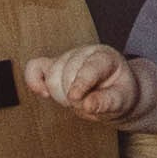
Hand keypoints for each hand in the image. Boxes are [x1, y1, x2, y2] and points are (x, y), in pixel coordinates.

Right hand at [23, 43, 140, 122]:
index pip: (89, 67)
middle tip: (87, 105)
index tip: (75, 98)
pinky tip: (44, 94)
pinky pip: (34, 67)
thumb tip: (87, 105)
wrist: (114, 92)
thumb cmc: (120, 94)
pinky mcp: (53, 65)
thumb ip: (107, 103)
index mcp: (106, 57)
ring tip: (76, 100)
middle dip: (73, 97)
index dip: (80, 83)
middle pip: (67, 74)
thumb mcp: (122, 101)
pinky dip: (34, 81)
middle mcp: (85, 52)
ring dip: (60, 95)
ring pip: (51, 76)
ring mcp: (67, 57)